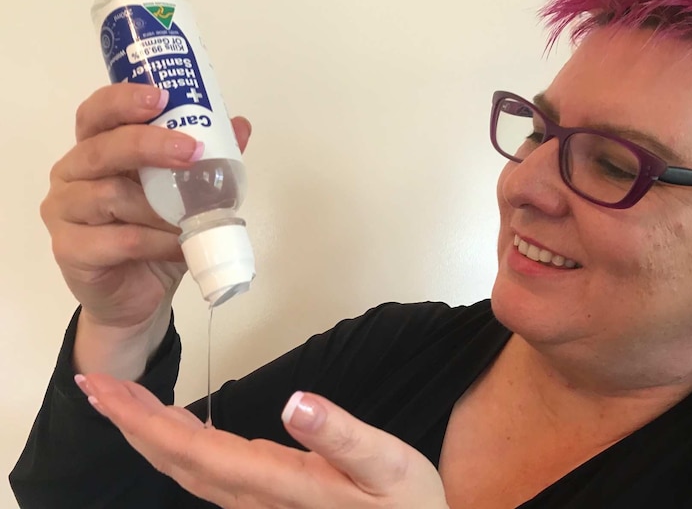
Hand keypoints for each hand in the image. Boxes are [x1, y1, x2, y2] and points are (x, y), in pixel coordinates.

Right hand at [41, 83, 251, 329]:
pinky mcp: (69, 250)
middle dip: (148, 144)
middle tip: (191, 150)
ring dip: (158, 206)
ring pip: (108, 196)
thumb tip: (240, 125)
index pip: (97, 113)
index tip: (161, 96)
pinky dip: (156, 242)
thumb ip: (207, 160)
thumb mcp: (188, 195)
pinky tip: (179, 245)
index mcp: (96, 150)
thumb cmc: (156, 236)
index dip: (123, 100)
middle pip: (102, 148)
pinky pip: (118, 240)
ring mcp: (64, 212)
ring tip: (189, 217)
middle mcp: (72, 174)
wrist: (140, 296)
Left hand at [75, 373, 449, 508]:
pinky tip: (172, 426)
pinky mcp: (265, 497)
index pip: (194, 450)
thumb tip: (297, 401)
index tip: (106, 391)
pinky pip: (205, 472)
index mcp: (279, 483)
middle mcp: (256, 498)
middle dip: (130, 423)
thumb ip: (342, 435)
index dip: (144, 421)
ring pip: (186, 469)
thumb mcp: (387, 464)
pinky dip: (176, 444)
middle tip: (95, 385)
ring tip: (121, 399)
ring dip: (148, 433)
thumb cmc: (406, 503)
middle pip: (177, 461)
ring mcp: (257, 502)